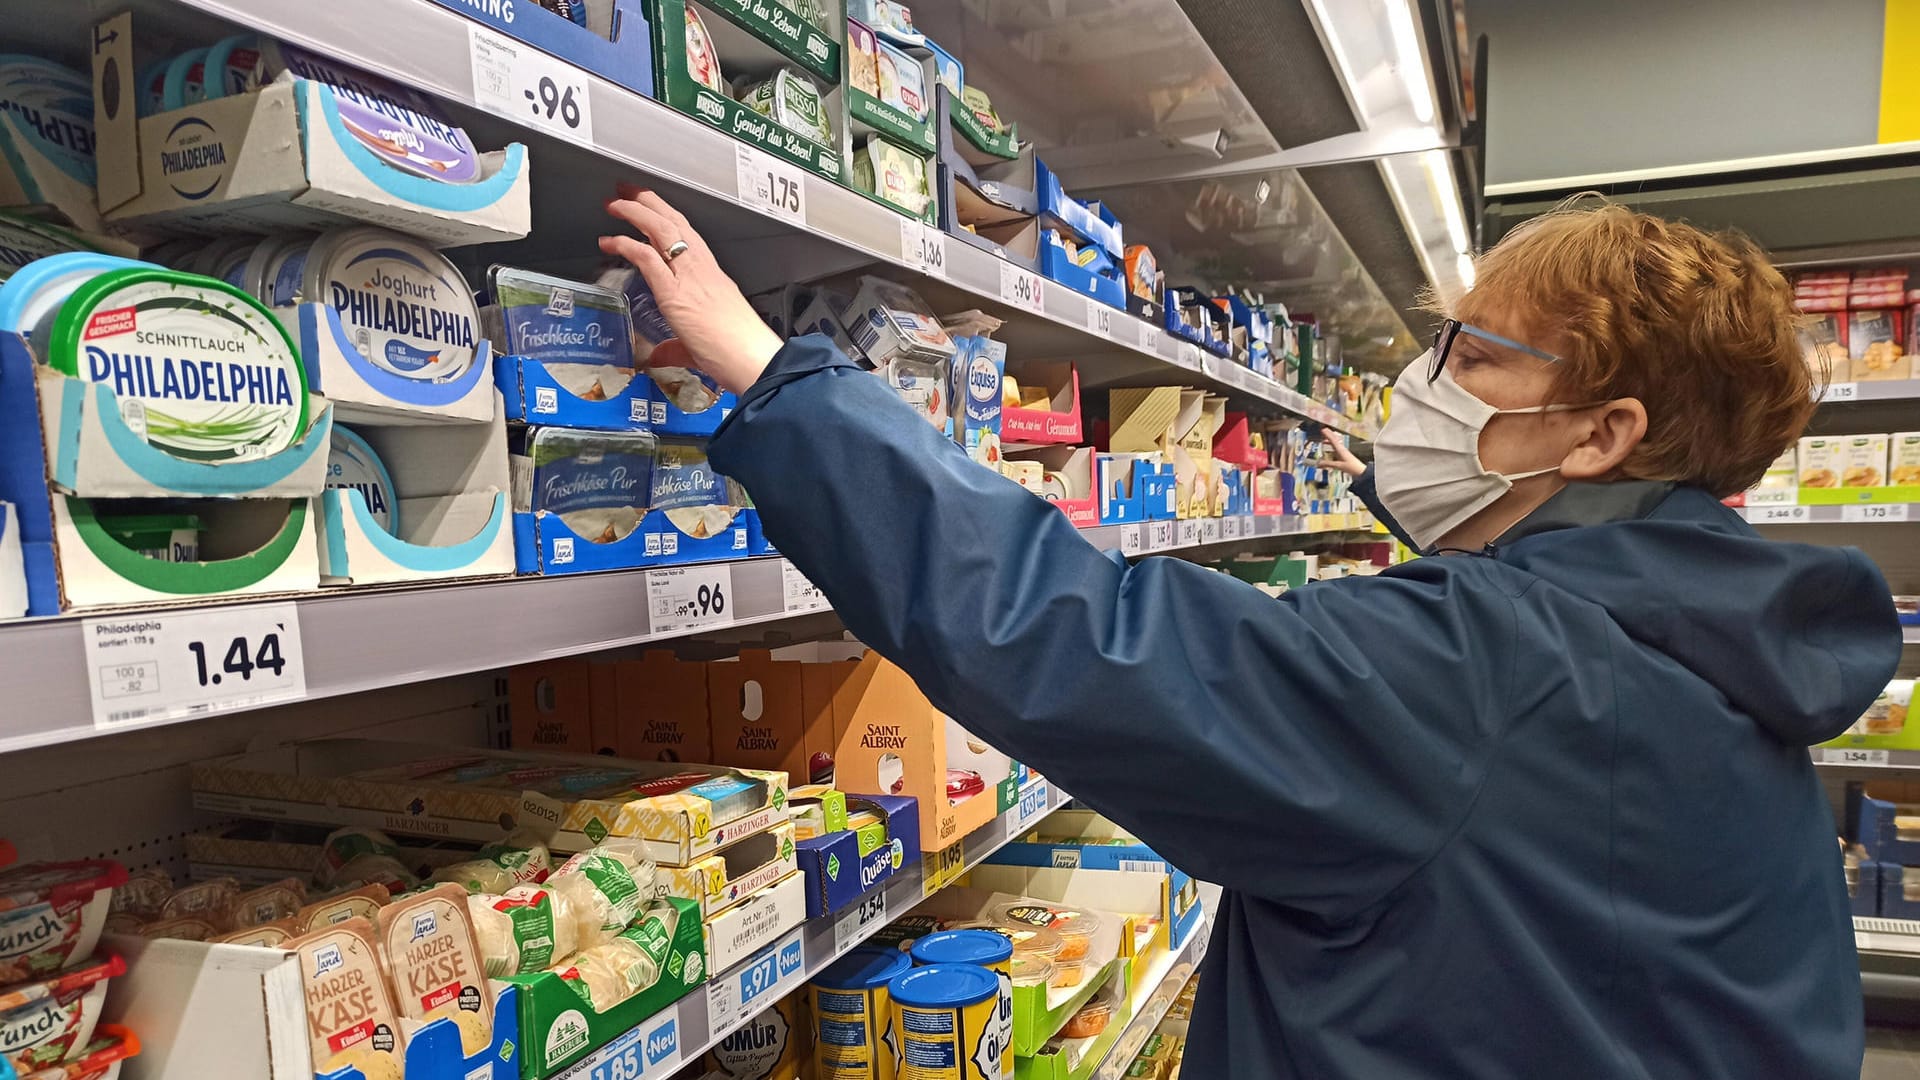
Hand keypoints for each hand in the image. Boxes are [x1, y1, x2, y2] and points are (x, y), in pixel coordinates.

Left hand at [599, 185, 783, 394]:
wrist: (754, 361)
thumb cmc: (740, 354)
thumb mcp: (702, 345)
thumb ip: (675, 347)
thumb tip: (660, 355)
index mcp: (713, 278)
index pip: (687, 237)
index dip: (666, 217)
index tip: (650, 209)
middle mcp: (703, 270)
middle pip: (674, 222)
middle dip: (648, 202)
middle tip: (627, 190)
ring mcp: (689, 277)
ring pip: (661, 229)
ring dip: (635, 211)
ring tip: (615, 202)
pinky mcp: (674, 292)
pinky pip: (646, 257)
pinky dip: (625, 244)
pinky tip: (610, 241)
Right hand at [1315, 430, 1366, 476]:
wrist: (1359, 470)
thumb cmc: (1351, 466)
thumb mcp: (1338, 466)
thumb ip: (1328, 464)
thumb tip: (1319, 463)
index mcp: (1340, 449)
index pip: (1332, 440)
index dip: (1327, 434)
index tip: (1323, 430)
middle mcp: (1341, 449)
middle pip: (1334, 439)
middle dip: (1329, 435)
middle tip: (1324, 430)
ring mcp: (1343, 451)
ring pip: (1335, 443)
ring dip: (1330, 441)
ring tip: (1324, 440)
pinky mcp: (1344, 454)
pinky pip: (1336, 448)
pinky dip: (1332, 446)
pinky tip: (1330, 449)